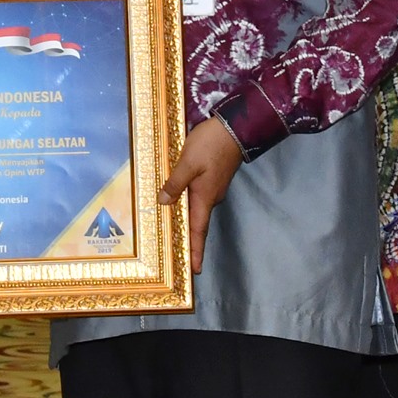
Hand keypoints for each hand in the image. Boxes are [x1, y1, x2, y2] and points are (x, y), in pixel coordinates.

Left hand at [158, 117, 242, 273]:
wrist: (234, 127)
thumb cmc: (211, 145)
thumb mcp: (188, 163)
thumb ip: (175, 182)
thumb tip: (163, 202)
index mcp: (205, 198)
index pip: (199, 231)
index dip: (196, 251)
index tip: (195, 271)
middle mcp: (210, 198)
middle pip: (197, 224)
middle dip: (188, 242)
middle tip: (176, 257)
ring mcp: (213, 188)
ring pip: (196, 209)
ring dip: (186, 222)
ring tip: (171, 233)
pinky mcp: (212, 178)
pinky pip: (197, 197)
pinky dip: (186, 205)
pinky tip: (176, 203)